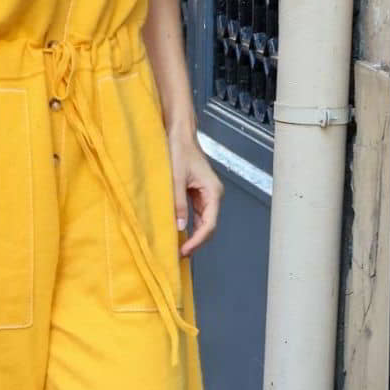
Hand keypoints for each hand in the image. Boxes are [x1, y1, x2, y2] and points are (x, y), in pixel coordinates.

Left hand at [168, 129, 222, 256]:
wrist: (179, 135)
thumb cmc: (179, 151)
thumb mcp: (175, 178)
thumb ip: (177, 202)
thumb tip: (179, 227)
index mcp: (213, 192)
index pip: (210, 224)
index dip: (198, 240)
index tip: (184, 250)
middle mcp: (213, 195)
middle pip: (209, 226)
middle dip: (196, 242)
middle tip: (179, 254)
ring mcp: (206, 195)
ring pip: (203, 222)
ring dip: (193, 236)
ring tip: (178, 248)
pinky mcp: (198, 194)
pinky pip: (197, 215)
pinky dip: (190, 226)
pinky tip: (179, 234)